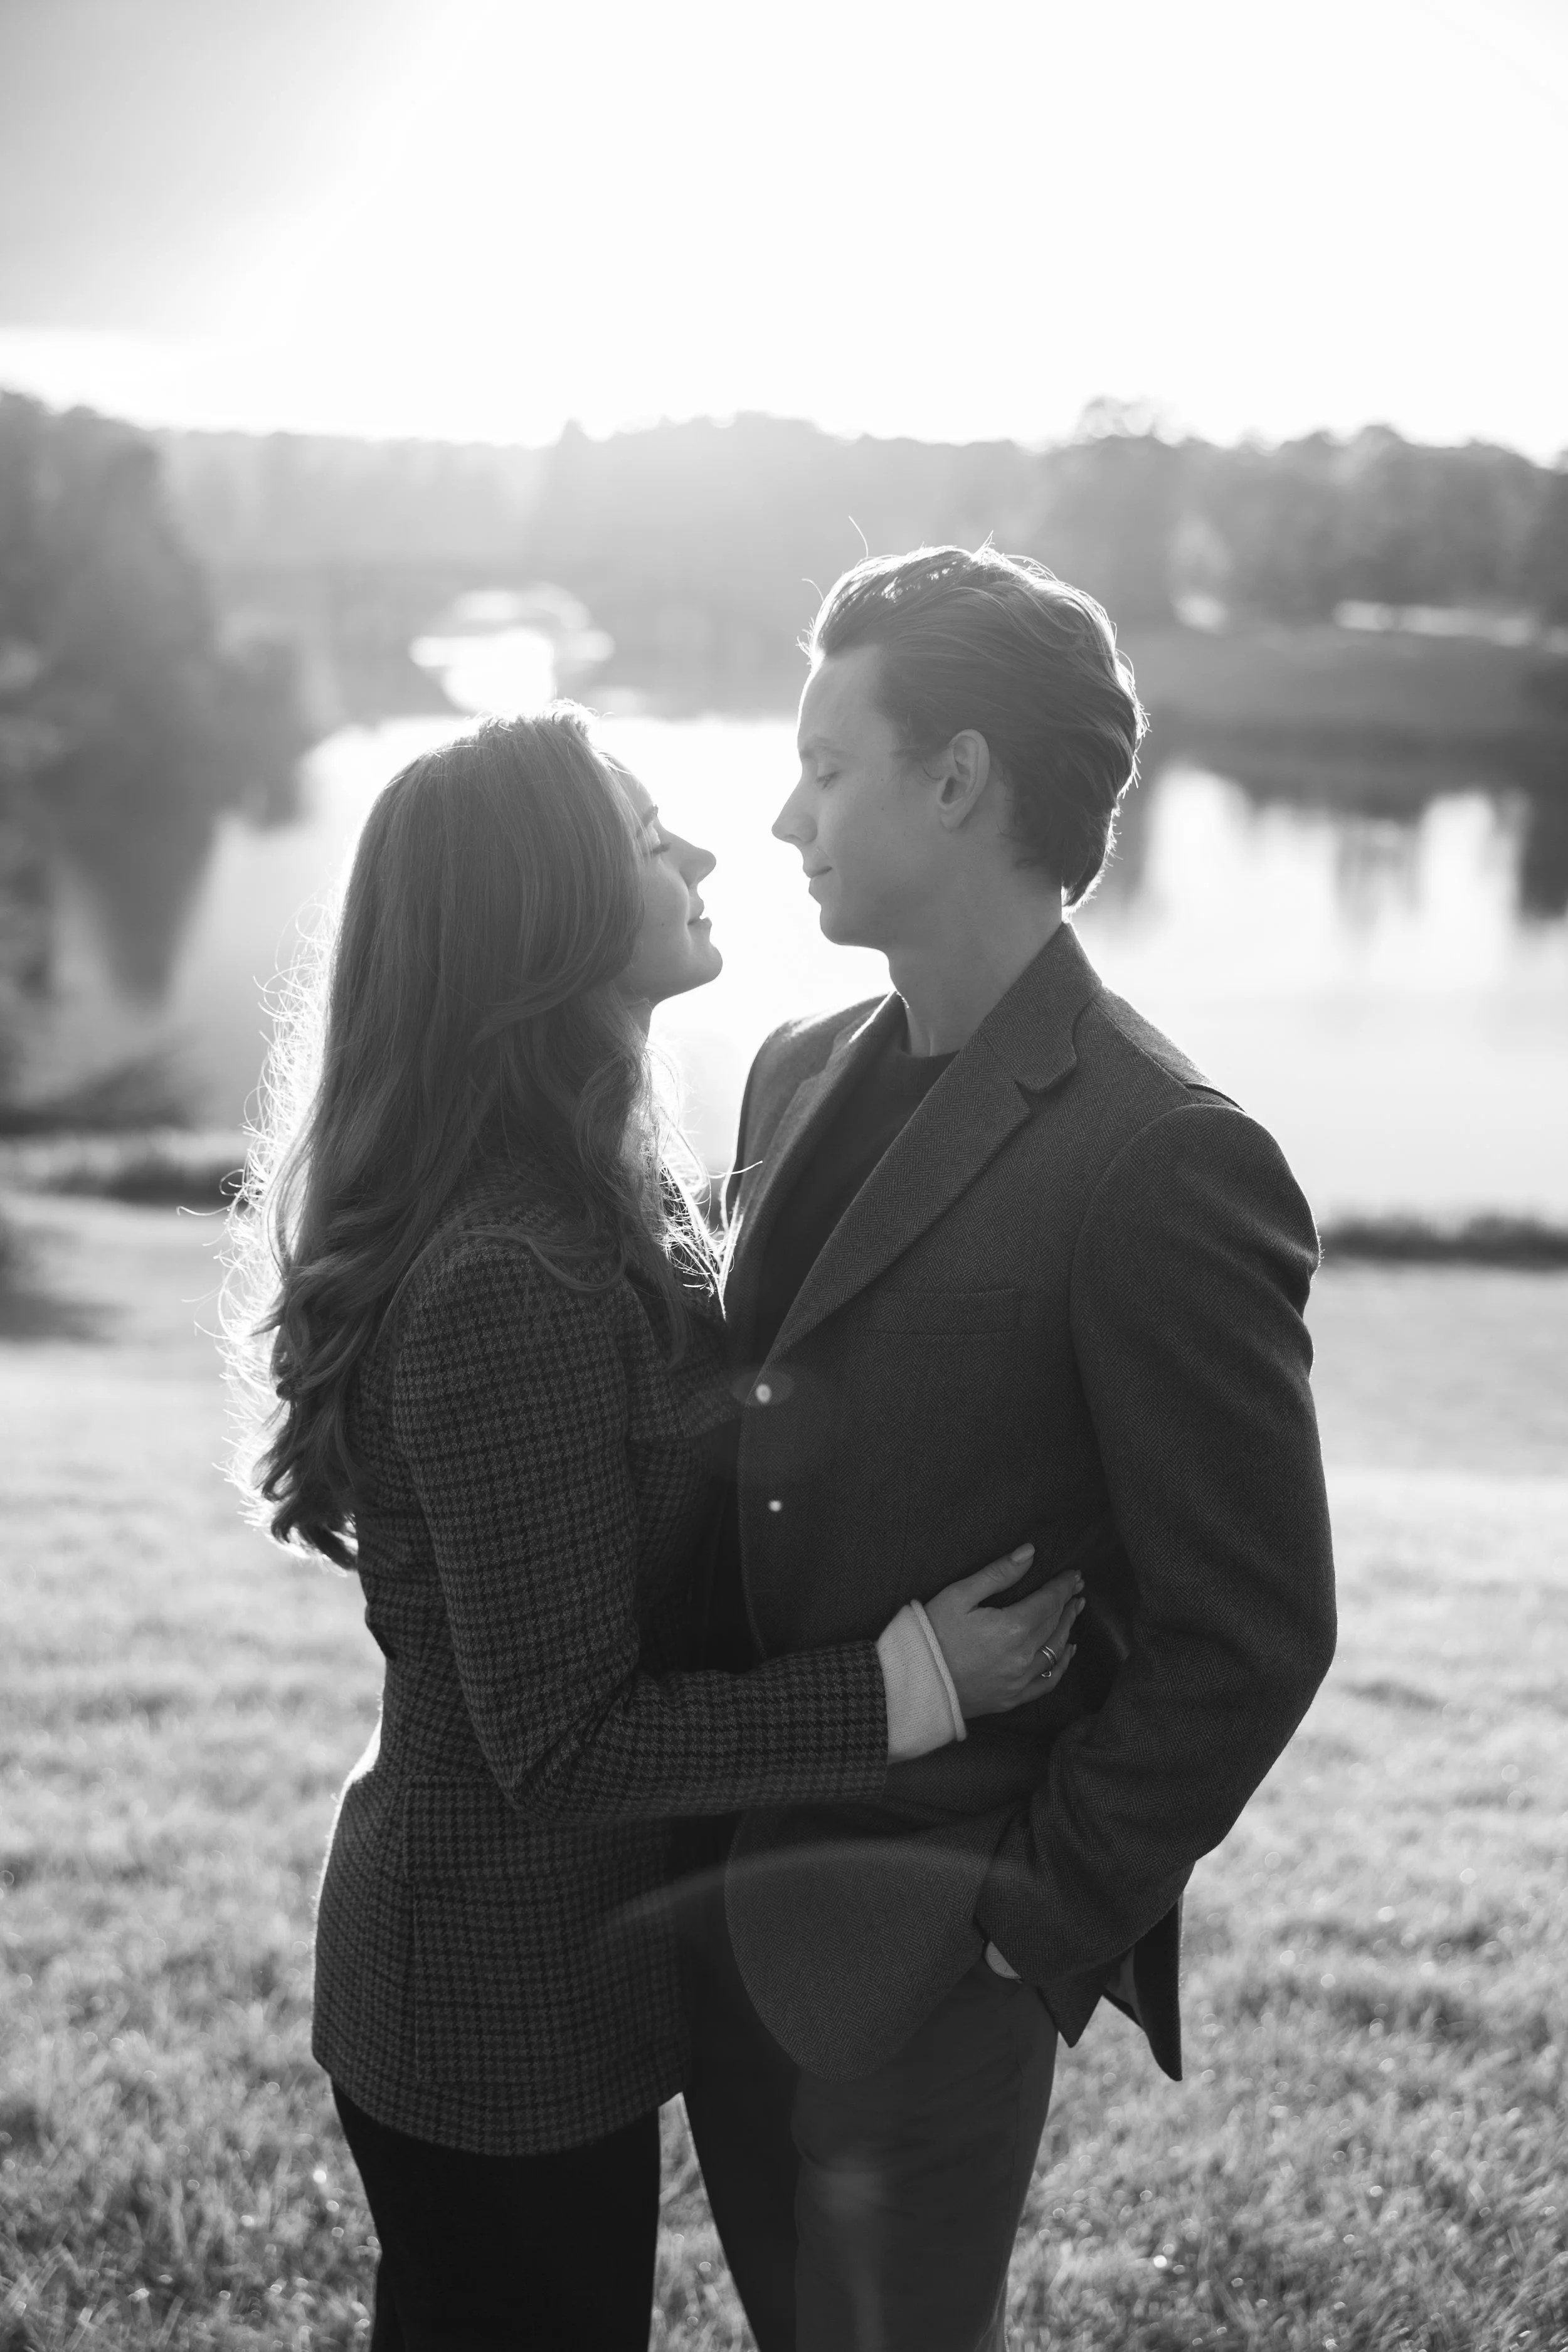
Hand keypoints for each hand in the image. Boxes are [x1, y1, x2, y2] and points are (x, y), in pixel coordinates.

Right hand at [924, 1546, 1083, 1720]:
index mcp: (1012, 1628)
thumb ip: (998, 1573)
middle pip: (1055, 1625)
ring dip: (1068, 1629)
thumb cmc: (931, 1635)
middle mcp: (1023, 1657)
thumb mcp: (959, 1595)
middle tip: (1076, 1588)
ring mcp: (1019, 1681)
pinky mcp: (1011, 1699)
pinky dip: (1061, 1665)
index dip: (1062, 1586)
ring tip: (1074, 1611)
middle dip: (1067, 1603)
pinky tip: (1067, 1652)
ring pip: (1056, 1651)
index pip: (1049, 1601)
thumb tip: (1029, 1552)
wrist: (912, 1684)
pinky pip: (1047, 1683)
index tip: (1073, 1575)